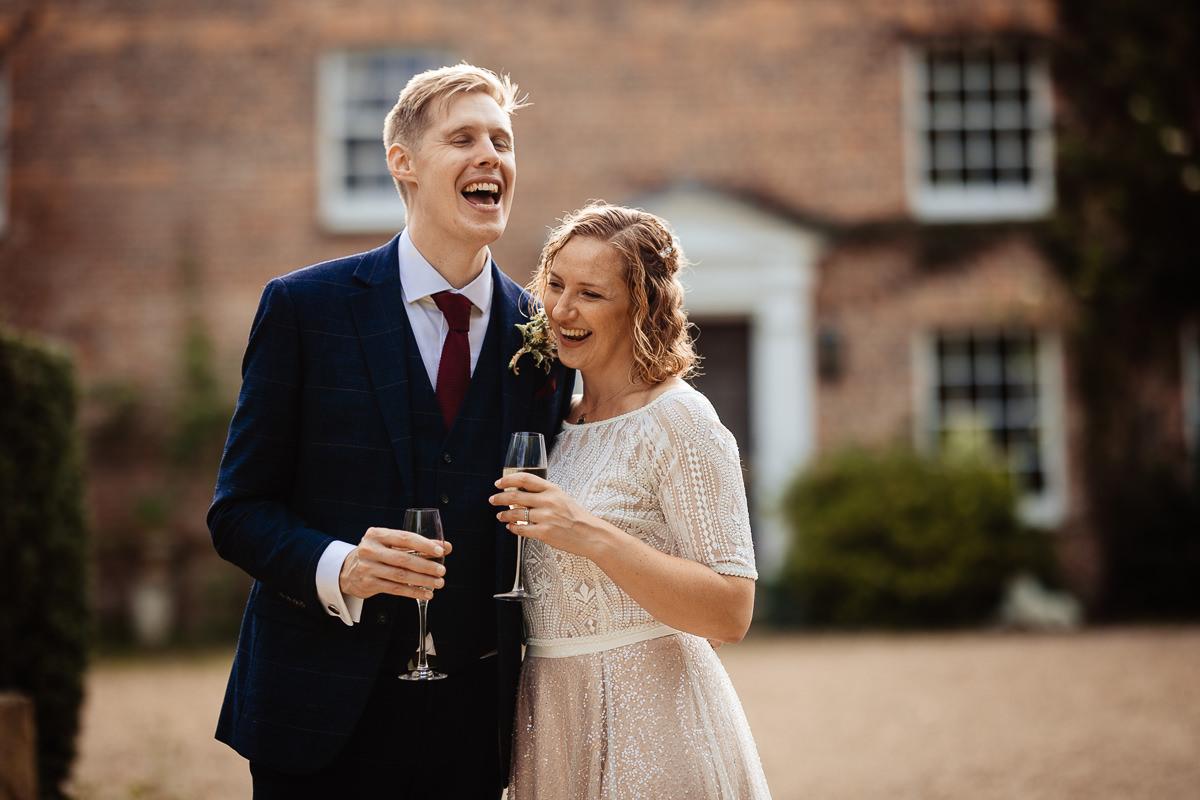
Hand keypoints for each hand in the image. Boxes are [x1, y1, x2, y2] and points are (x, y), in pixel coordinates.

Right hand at [338, 526, 452, 600]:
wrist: (348, 570)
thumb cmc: (377, 553)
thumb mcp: (392, 543)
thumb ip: (417, 544)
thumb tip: (446, 547)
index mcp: (377, 534)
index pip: (405, 538)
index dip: (424, 545)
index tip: (440, 552)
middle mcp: (370, 550)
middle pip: (404, 559)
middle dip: (426, 566)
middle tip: (442, 571)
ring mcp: (368, 568)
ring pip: (401, 576)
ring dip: (422, 581)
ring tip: (438, 583)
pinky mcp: (369, 584)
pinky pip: (395, 589)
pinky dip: (413, 592)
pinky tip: (426, 593)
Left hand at [488, 472, 595, 558]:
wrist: (589, 534)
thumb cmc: (574, 516)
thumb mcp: (561, 498)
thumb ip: (543, 494)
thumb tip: (519, 494)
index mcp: (552, 489)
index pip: (525, 479)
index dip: (508, 480)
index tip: (498, 483)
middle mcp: (548, 501)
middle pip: (515, 496)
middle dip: (499, 498)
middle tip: (492, 500)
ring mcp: (546, 517)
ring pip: (515, 513)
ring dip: (504, 514)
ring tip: (500, 516)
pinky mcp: (544, 533)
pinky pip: (521, 529)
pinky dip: (512, 528)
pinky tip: (510, 527)